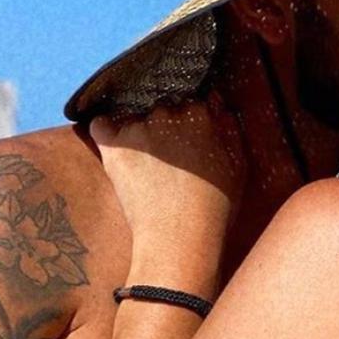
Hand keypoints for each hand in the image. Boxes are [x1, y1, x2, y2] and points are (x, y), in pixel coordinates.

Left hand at [90, 97, 245, 289]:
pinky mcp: (114, 148)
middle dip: (165, 125)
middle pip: (163, 107)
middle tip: (169, 155)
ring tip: (146, 163)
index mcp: (200, 114)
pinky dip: (104, 130)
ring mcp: (138, 130)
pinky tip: (111, 141)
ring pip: (135, 117)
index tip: (189, 137)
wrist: (180, 238)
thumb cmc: (214, 207)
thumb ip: (229, 129)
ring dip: (138, 132)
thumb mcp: (237, 166)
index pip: (192, 100)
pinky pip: (100, 126)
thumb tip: (218, 106)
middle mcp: (168, 114)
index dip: (191, 119)